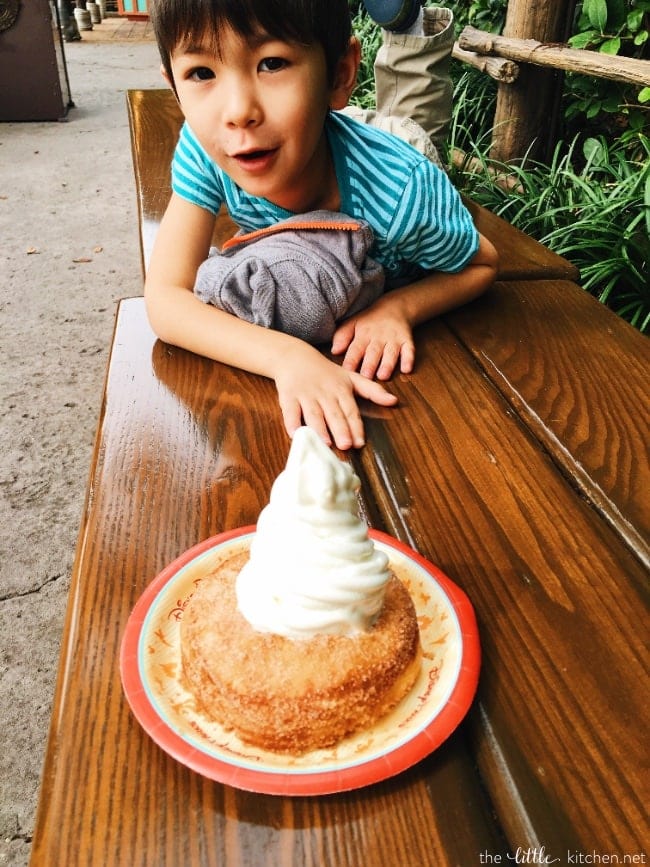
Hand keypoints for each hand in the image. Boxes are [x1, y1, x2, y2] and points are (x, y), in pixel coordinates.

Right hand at [273, 347, 396, 449]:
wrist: (295, 357)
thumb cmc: (326, 372)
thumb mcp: (351, 378)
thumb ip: (372, 391)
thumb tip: (394, 401)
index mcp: (341, 390)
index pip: (350, 410)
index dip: (355, 426)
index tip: (360, 442)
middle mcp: (325, 393)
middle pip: (333, 413)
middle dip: (340, 429)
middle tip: (346, 445)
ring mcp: (306, 395)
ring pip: (313, 414)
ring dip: (319, 428)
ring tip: (325, 443)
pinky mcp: (288, 397)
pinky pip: (290, 411)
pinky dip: (292, 422)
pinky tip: (296, 434)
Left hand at [330, 300, 414, 380]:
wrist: (394, 307)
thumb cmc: (370, 320)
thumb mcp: (353, 324)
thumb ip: (342, 336)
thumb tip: (334, 350)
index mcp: (363, 334)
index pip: (356, 348)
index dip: (351, 359)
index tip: (347, 370)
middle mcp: (379, 337)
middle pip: (374, 352)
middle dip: (370, 364)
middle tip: (365, 376)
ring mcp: (394, 339)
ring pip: (391, 353)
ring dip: (387, 364)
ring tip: (383, 376)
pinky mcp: (407, 340)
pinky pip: (409, 350)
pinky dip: (409, 359)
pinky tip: (407, 369)